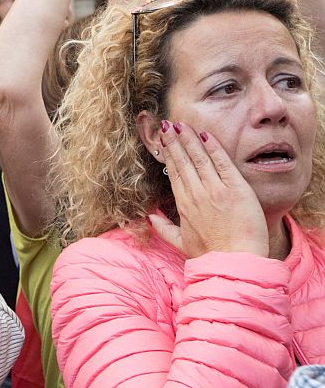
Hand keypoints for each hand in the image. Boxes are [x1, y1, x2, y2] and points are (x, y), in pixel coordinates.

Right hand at [149, 120, 268, 257]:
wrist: (234, 263)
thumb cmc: (210, 256)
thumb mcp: (181, 243)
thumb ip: (164, 229)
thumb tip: (150, 218)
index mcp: (183, 205)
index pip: (174, 172)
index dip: (168, 154)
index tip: (163, 140)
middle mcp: (196, 194)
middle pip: (183, 161)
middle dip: (174, 141)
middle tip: (167, 125)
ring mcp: (215, 190)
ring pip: (199, 158)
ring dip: (190, 139)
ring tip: (182, 124)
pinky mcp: (235, 189)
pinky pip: (222, 163)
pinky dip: (213, 148)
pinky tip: (206, 135)